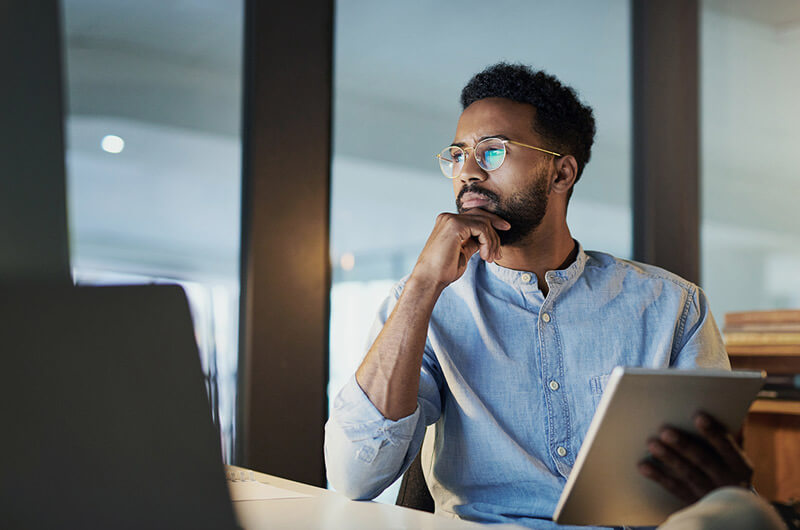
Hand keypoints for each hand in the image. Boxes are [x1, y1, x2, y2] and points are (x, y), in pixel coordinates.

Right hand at [411, 210, 509, 288]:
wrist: (430, 279)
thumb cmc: (443, 271)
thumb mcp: (463, 253)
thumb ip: (472, 242)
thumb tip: (484, 239)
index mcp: (448, 223)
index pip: (475, 216)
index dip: (492, 222)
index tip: (505, 231)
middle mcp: (448, 217)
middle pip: (481, 215)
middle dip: (495, 231)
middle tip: (499, 254)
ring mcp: (451, 219)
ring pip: (484, 223)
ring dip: (492, 242)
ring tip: (490, 259)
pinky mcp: (455, 225)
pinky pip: (481, 228)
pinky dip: (488, 243)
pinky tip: (485, 256)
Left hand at [637, 412, 753, 503]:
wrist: (737, 512)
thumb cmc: (731, 472)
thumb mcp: (737, 458)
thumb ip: (727, 437)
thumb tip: (717, 413)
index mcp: (740, 465)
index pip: (727, 446)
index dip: (713, 432)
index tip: (698, 416)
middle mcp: (727, 480)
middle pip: (704, 460)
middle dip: (684, 445)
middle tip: (664, 430)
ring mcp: (710, 493)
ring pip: (687, 474)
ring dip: (668, 458)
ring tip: (652, 444)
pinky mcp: (693, 502)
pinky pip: (674, 489)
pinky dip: (658, 476)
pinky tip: (643, 465)